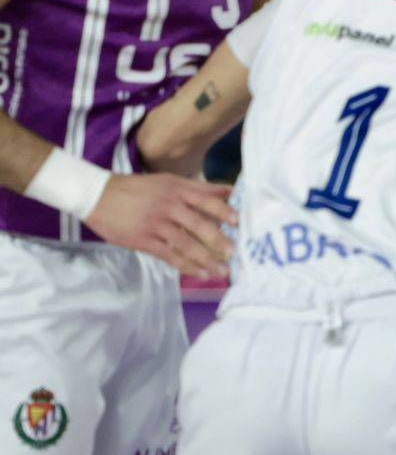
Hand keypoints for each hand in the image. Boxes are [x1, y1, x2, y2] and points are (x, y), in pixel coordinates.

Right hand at [85, 174, 236, 277]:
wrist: (97, 195)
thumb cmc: (137, 188)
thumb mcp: (168, 181)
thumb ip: (198, 188)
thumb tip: (228, 191)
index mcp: (177, 190)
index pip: (206, 201)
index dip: (224, 211)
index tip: (240, 222)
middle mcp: (169, 206)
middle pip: (199, 225)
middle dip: (219, 241)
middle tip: (236, 253)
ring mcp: (155, 224)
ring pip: (186, 244)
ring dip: (206, 259)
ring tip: (223, 270)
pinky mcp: (143, 240)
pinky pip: (169, 255)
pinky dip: (186, 265)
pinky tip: (200, 273)